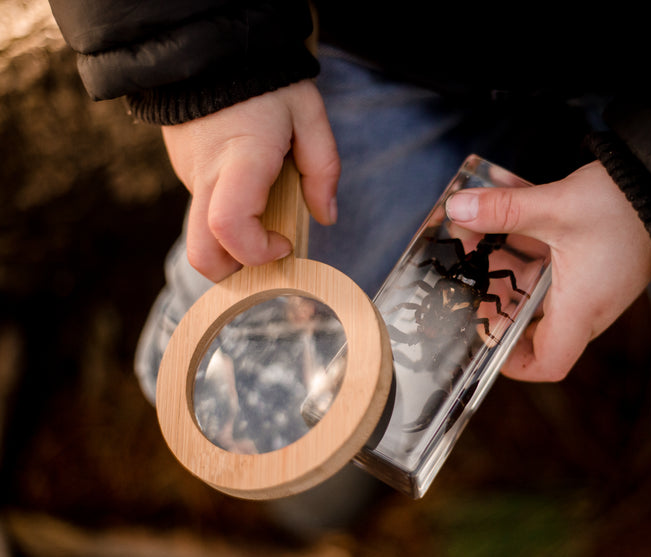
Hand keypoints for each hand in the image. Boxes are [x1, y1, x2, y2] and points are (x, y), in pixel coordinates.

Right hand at [161, 80, 339, 281]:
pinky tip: (249, 187)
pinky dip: (226, 216)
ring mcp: (189, 177)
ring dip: (235, 241)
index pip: (230, 228)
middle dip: (236, 272)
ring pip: (203, 234)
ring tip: (267, 209)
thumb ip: (323, 169)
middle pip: (202, 253)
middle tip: (269, 254)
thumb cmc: (264, 81)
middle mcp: (206, 177)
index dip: (258, 252)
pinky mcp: (183, 173)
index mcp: (241, 161)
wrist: (209, 49)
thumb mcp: (309, 115)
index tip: (285, 243)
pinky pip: (203, 209)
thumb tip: (325, 216)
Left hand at [445, 161, 650, 380]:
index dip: (514, 364)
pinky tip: (511, 230)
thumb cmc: (623, 204)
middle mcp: (591, 306)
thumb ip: (503, 209)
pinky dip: (531, 263)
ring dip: (513, 282)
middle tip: (476, 286)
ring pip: (546, 301)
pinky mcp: (600, 267)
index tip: (485, 342)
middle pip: (540, 334)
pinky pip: (559, 279)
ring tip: (483, 251)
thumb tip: (457, 210)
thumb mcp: (555, 205)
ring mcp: (597, 288)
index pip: (549, 364)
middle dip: (503, 313)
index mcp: (581, 308)